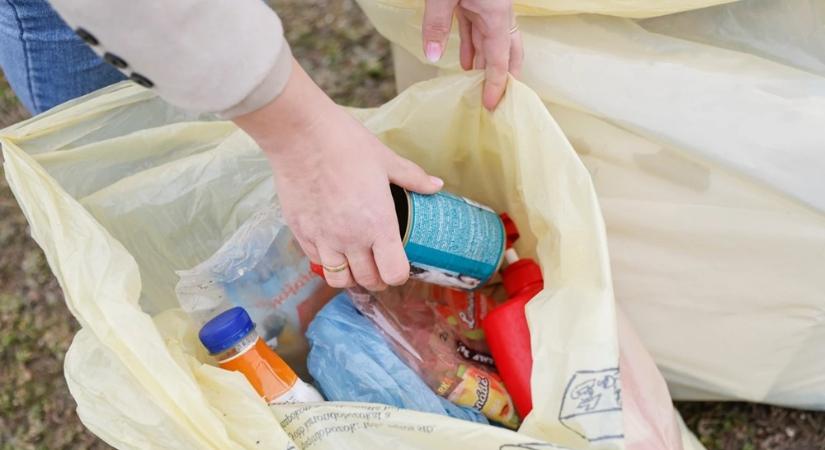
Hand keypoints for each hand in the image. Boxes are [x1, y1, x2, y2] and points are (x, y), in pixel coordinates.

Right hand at [234, 59, 442, 290]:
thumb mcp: (386, 160)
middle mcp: (351, 239)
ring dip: (351, 275)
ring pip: (340, 280)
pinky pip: (317, 261)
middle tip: (380, 263)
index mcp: (378, 224)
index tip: (400, 262)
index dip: (400, 273)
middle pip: (369, 281)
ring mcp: (323, 239)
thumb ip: (412, 178)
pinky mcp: (301, 233)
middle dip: (378, 277)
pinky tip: (333, 244)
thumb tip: (436, 185)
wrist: (301, 135)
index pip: (394, 273)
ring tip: (355, 260)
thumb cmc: (346, 144)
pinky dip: (328, 260)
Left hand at [422, 0, 522, 109]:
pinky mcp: (475, 0)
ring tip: (476, 88)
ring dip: (484, 65)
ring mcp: (488, 7)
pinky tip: (465, 64)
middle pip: (508, 52)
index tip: (490, 104)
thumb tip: (433, 55)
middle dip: (505, 77)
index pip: (500, 58)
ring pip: (491, 42)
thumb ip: (437, 23)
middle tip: (497, 100)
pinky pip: (475, 29)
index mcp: (497, 15)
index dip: (496, 84)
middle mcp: (498, 14)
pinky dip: (471, 47)